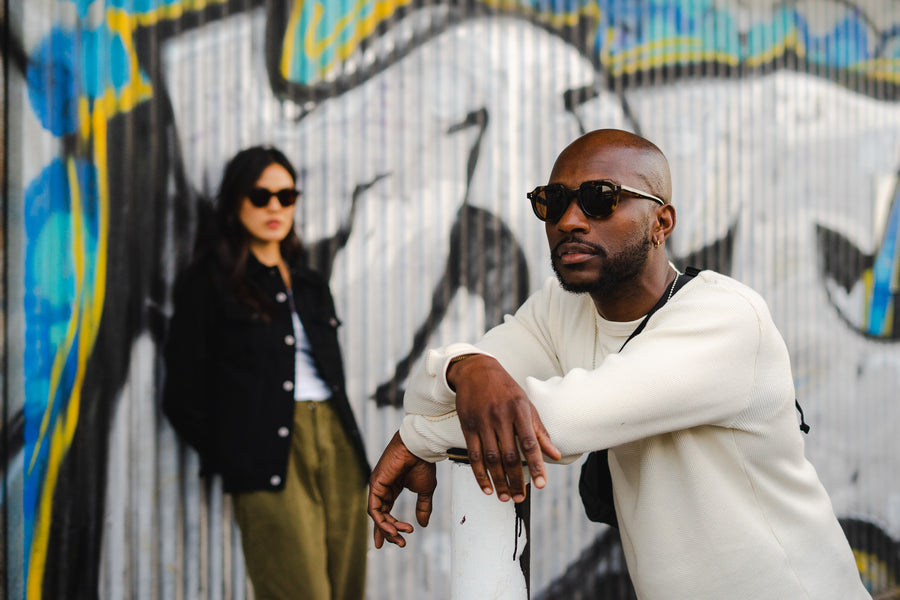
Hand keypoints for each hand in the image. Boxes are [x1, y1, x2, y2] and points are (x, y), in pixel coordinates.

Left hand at [367, 431, 436, 547]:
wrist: (420, 448)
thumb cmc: (422, 464)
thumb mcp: (425, 490)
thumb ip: (423, 507)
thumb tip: (423, 524)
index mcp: (392, 489)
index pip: (386, 512)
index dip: (388, 528)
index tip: (397, 541)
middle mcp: (382, 488)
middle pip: (380, 516)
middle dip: (388, 532)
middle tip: (400, 543)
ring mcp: (377, 486)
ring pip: (377, 515)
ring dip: (388, 528)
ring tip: (400, 537)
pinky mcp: (375, 484)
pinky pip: (374, 508)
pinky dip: (381, 521)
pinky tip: (392, 528)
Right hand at [448, 355, 560, 502]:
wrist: (476, 371)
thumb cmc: (506, 389)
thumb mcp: (526, 404)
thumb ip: (540, 431)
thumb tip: (555, 454)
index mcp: (519, 411)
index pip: (529, 443)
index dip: (536, 465)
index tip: (542, 484)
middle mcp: (500, 417)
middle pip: (509, 455)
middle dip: (516, 480)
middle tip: (520, 498)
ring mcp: (482, 422)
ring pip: (490, 459)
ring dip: (498, 481)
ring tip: (506, 497)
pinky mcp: (468, 426)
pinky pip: (473, 455)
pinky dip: (480, 474)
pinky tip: (487, 487)